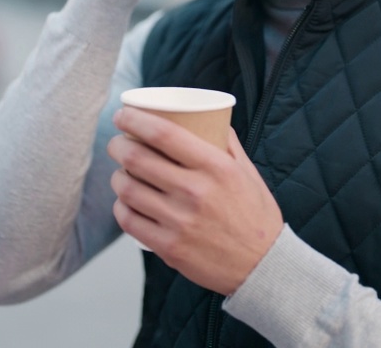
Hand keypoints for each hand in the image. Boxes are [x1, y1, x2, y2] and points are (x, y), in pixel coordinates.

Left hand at [107, 106, 283, 294]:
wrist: (263, 266)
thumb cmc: (255, 215)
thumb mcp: (247, 172)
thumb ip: (227, 143)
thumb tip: (206, 116)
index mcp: (216, 167)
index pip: (163, 134)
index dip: (134, 120)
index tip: (122, 115)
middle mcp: (196, 192)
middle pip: (137, 159)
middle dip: (118, 145)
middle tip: (117, 143)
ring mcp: (180, 222)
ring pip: (127, 189)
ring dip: (117, 176)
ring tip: (121, 173)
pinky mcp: (170, 248)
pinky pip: (129, 221)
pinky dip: (121, 207)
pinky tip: (125, 202)